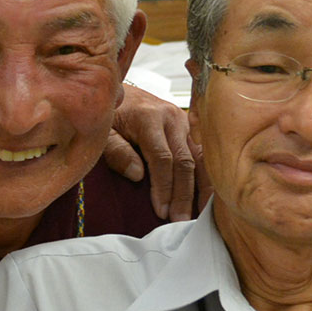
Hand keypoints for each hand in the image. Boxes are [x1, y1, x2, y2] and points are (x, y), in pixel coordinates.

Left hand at [103, 84, 206, 221]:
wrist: (117, 89)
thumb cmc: (109, 115)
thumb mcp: (103, 132)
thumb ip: (117, 151)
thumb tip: (137, 175)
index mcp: (148, 117)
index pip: (162, 158)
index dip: (164, 187)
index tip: (162, 212)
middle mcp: (171, 118)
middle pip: (184, 161)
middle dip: (183, 194)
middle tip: (181, 222)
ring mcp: (184, 121)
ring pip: (200, 158)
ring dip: (202, 188)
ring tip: (201, 215)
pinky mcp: (190, 127)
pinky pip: (202, 154)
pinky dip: (206, 176)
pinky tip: (208, 196)